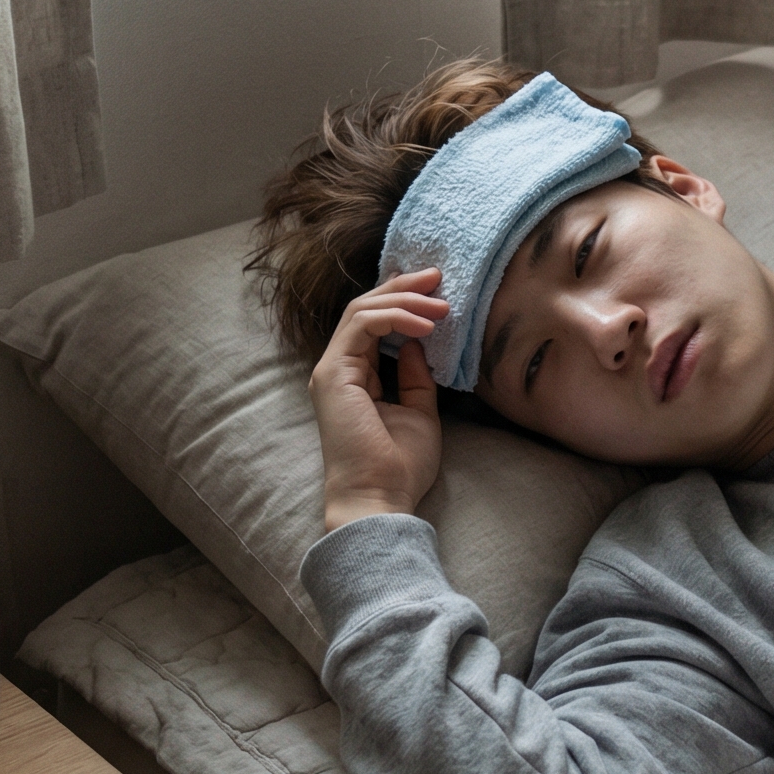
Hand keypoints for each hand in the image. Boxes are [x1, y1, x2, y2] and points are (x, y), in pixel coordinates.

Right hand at [310, 269, 447, 530]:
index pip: (375, 325)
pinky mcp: (333, 374)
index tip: (439, 290)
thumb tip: (422, 342)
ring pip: (362, 311)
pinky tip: (427, 324)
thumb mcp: (420, 410)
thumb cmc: (399, 465)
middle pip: (366, 309)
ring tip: (441, 303)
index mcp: (356, 378)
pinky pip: (363, 326)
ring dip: (405, 300)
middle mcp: (339, 369)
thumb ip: (417, 376)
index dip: (404, 301)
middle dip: (404, 288)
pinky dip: (396, 318)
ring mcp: (332, 370)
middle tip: (439, 276)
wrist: (380, 497)